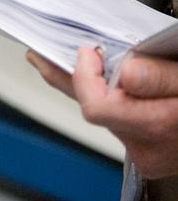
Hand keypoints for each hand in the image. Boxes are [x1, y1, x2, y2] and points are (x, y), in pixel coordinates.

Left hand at [28, 47, 177, 178]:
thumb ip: (160, 77)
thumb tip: (125, 69)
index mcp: (159, 126)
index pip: (96, 106)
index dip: (83, 75)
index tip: (86, 49)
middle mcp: (148, 147)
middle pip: (92, 108)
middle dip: (73, 77)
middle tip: (39, 54)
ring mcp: (147, 152)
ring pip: (102, 113)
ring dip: (88, 85)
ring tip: (53, 61)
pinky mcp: (148, 149)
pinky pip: (114, 119)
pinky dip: (104, 96)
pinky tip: (92, 76)